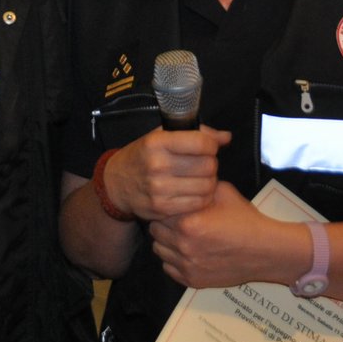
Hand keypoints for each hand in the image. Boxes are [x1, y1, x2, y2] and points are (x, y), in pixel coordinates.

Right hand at [100, 126, 227, 220]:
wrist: (117, 183)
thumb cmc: (143, 156)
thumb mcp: (162, 136)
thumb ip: (196, 134)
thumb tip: (226, 137)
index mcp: (157, 142)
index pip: (202, 143)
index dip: (211, 145)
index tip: (207, 147)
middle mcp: (157, 164)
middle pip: (208, 166)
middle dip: (211, 164)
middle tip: (203, 164)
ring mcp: (159, 188)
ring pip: (207, 186)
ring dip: (210, 182)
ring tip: (200, 178)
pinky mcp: (162, 207)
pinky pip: (198, 203)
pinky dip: (202, 197)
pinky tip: (194, 192)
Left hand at [149, 181, 285, 288]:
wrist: (264, 250)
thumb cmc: (244, 219)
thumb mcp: (222, 192)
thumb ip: (198, 187)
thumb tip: (182, 180)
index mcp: (187, 223)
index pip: (159, 211)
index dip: (166, 207)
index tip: (175, 206)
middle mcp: (183, 246)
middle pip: (155, 231)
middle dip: (164, 224)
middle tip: (178, 221)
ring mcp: (186, 265)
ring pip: (159, 250)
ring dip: (166, 242)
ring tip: (182, 236)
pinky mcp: (192, 280)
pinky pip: (168, 268)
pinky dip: (173, 260)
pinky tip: (187, 252)